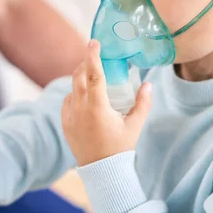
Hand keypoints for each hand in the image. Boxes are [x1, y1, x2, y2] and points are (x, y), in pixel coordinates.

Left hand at [61, 40, 152, 166]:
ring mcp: (69, 116)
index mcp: (97, 107)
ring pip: (72, 88)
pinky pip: (68, 101)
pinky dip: (75, 93)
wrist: (102, 171)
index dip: (93, 55)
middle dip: (85, 63)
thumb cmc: (120, 148)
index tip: (94, 41)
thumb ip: (143, 103)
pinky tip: (86, 97)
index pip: (93, 73)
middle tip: (96, 57)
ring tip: (92, 77)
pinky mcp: (65, 123)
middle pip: (78, 75)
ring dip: (80, 78)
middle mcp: (80, 108)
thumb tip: (148, 83)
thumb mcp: (135, 125)